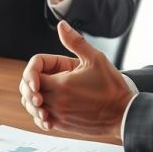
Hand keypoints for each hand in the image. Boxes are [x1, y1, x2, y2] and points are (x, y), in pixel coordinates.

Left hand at [19, 21, 132, 137]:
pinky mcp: (63, 126)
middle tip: (39, 79)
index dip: (32, 71)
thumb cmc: (111, 87)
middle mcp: (56, 102)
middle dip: (31, 84)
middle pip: (29, 93)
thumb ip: (75, 42)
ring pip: (32, 108)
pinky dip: (40, 114)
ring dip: (33, 99)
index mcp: (61, 84)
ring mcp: (59, 116)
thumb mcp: (95, 58)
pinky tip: (49, 106)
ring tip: (43, 92)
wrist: (123, 114)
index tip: (40, 71)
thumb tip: (62, 26)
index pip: (31, 77)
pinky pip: (41, 121)